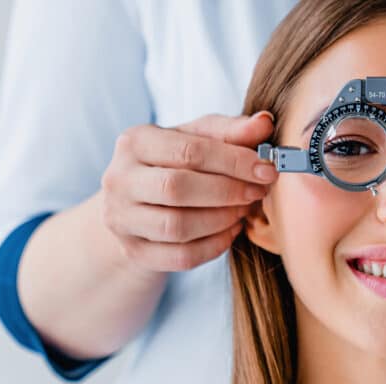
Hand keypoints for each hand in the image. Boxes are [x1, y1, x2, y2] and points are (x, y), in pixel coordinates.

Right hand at [100, 112, 277, 271]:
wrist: (138, 205)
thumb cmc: (174, 164)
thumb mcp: (198, 139)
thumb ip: (230, 130)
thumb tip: (265, 123)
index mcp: (134, 142)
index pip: (189, 151)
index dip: (234, 161)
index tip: (266, 170)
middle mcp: (119, 179)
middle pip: (177, 188)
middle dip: (227, 192)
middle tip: (257, 192)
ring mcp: (121, 219)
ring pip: (177, 226)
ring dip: (221, 220)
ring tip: (243, 210)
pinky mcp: (133, 251)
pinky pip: (179, 257)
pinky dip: (213, 246)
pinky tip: (231, 231)